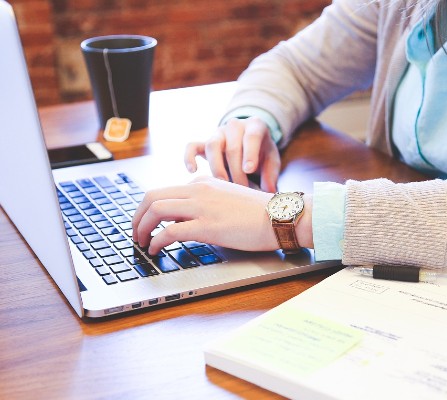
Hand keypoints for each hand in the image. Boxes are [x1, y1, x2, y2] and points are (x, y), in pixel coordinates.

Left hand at [132, 176, 277, 254]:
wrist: (280, 216)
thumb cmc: (259, 213)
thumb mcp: (227, 199)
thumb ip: (206, 203)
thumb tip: (184, 220)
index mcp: (203, 183)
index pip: (165, 191)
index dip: (149, 210)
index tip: (146, 223)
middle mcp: (199, 190)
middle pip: (152, 197)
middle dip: (137, 216)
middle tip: (136, 233)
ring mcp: (202, 207)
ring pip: (156, 210)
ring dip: (141, 228)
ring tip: (141, 243)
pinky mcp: (207, 226)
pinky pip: (170, 231)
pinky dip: (156, 241)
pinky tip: (155, 250)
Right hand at [184, 117, 279, 192]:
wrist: (249, 142)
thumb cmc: (262, 153)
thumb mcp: (272, 160)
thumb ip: (271, 174)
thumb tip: (269, 191)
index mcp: (255, 126)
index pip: (251, 136)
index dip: (250, 153)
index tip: (249, 170)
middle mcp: (235, 126)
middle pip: (232, 147)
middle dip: (236, 171)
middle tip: (241, 189)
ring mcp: (218, 133)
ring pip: (212, 146)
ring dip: (217, 167)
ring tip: (223, 185)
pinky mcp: (204, 143)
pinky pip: (192, 146)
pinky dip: (189, 157)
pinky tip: (193, 171)